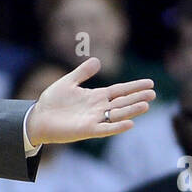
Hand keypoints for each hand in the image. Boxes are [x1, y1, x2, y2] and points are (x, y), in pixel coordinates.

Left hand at [26, 56, 154, 146]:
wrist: (37, 118)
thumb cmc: (52, 101)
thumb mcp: (68, 82)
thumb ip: (82, 72)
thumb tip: (97, 60)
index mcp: (96, 96)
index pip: (119, 90)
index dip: (134, 87)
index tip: (150, 83)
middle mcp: (98, 108)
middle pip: (122, 102)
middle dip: (137, 98)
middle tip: (154, 93)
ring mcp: (94, 119)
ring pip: (117, 114)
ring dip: (132, 111)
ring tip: (146, 105)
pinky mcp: (86, 130)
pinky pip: (105, 129)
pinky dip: (117, 126)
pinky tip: (130, 123)